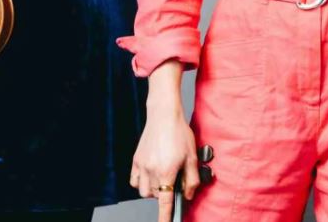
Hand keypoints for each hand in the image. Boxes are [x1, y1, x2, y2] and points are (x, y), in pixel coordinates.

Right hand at [130, 102, 200, 218]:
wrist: (164, 115)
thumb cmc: (179, 133)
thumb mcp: (192, 156)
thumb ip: (192, 179)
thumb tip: (188, 195)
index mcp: (166, 171)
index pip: (165, 202)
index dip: (165, 216)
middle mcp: (151, 170)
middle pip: (156, 196)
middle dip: (165, 194)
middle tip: (174, 182)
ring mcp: (142, 166)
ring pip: (144, 191)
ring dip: (154, 190)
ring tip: (163, 178)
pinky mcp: (136, 160)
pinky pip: (135, 181)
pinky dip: (142, 183)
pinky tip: (151, 175)